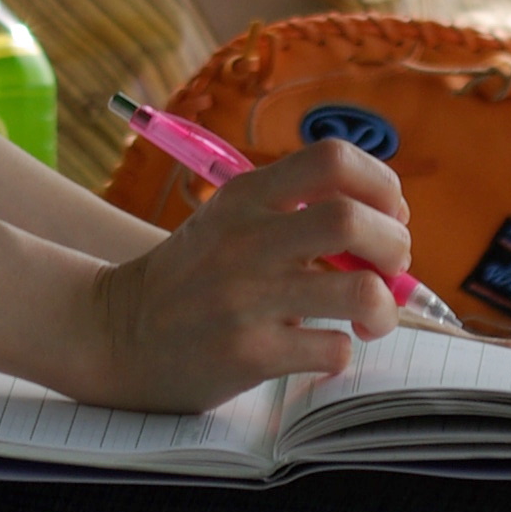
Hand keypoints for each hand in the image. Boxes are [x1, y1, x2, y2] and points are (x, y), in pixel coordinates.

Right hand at [71, 139, 414, 412]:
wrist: (117, 332)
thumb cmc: (192, 277)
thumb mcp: (229, 221)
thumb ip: (294, 214)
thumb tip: (388, 231)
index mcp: (245, 196)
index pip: (332, 158)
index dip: (380, 183)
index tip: (386, 214)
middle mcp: (246, 239)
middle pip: (352, 220)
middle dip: (394, 245)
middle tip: (389, 268)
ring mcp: (246, 297)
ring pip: (359, 290)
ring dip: (383, 306)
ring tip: (371, 318)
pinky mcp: (248, 353)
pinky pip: (332, 349)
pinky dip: (342, 351)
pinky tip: (321, 350)